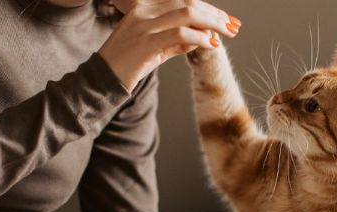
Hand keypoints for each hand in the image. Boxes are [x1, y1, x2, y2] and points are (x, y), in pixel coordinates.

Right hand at [99, 0, 241, 89]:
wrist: (103, 79)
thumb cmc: (129, 65)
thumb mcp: (155, 48)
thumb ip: (177, 41)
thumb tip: (204, 37)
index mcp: (143, 6)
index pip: (182, 0)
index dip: (208, 8)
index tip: (226, 19)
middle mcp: (143, 11)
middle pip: (187, 3)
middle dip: (214, 14)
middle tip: (233, 25)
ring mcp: (144, 25)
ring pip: (186, 14)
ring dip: (212, 23)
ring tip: (226, 33)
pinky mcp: (146, 42)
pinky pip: (180, 34)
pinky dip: (200, 38)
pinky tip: (211, 44)